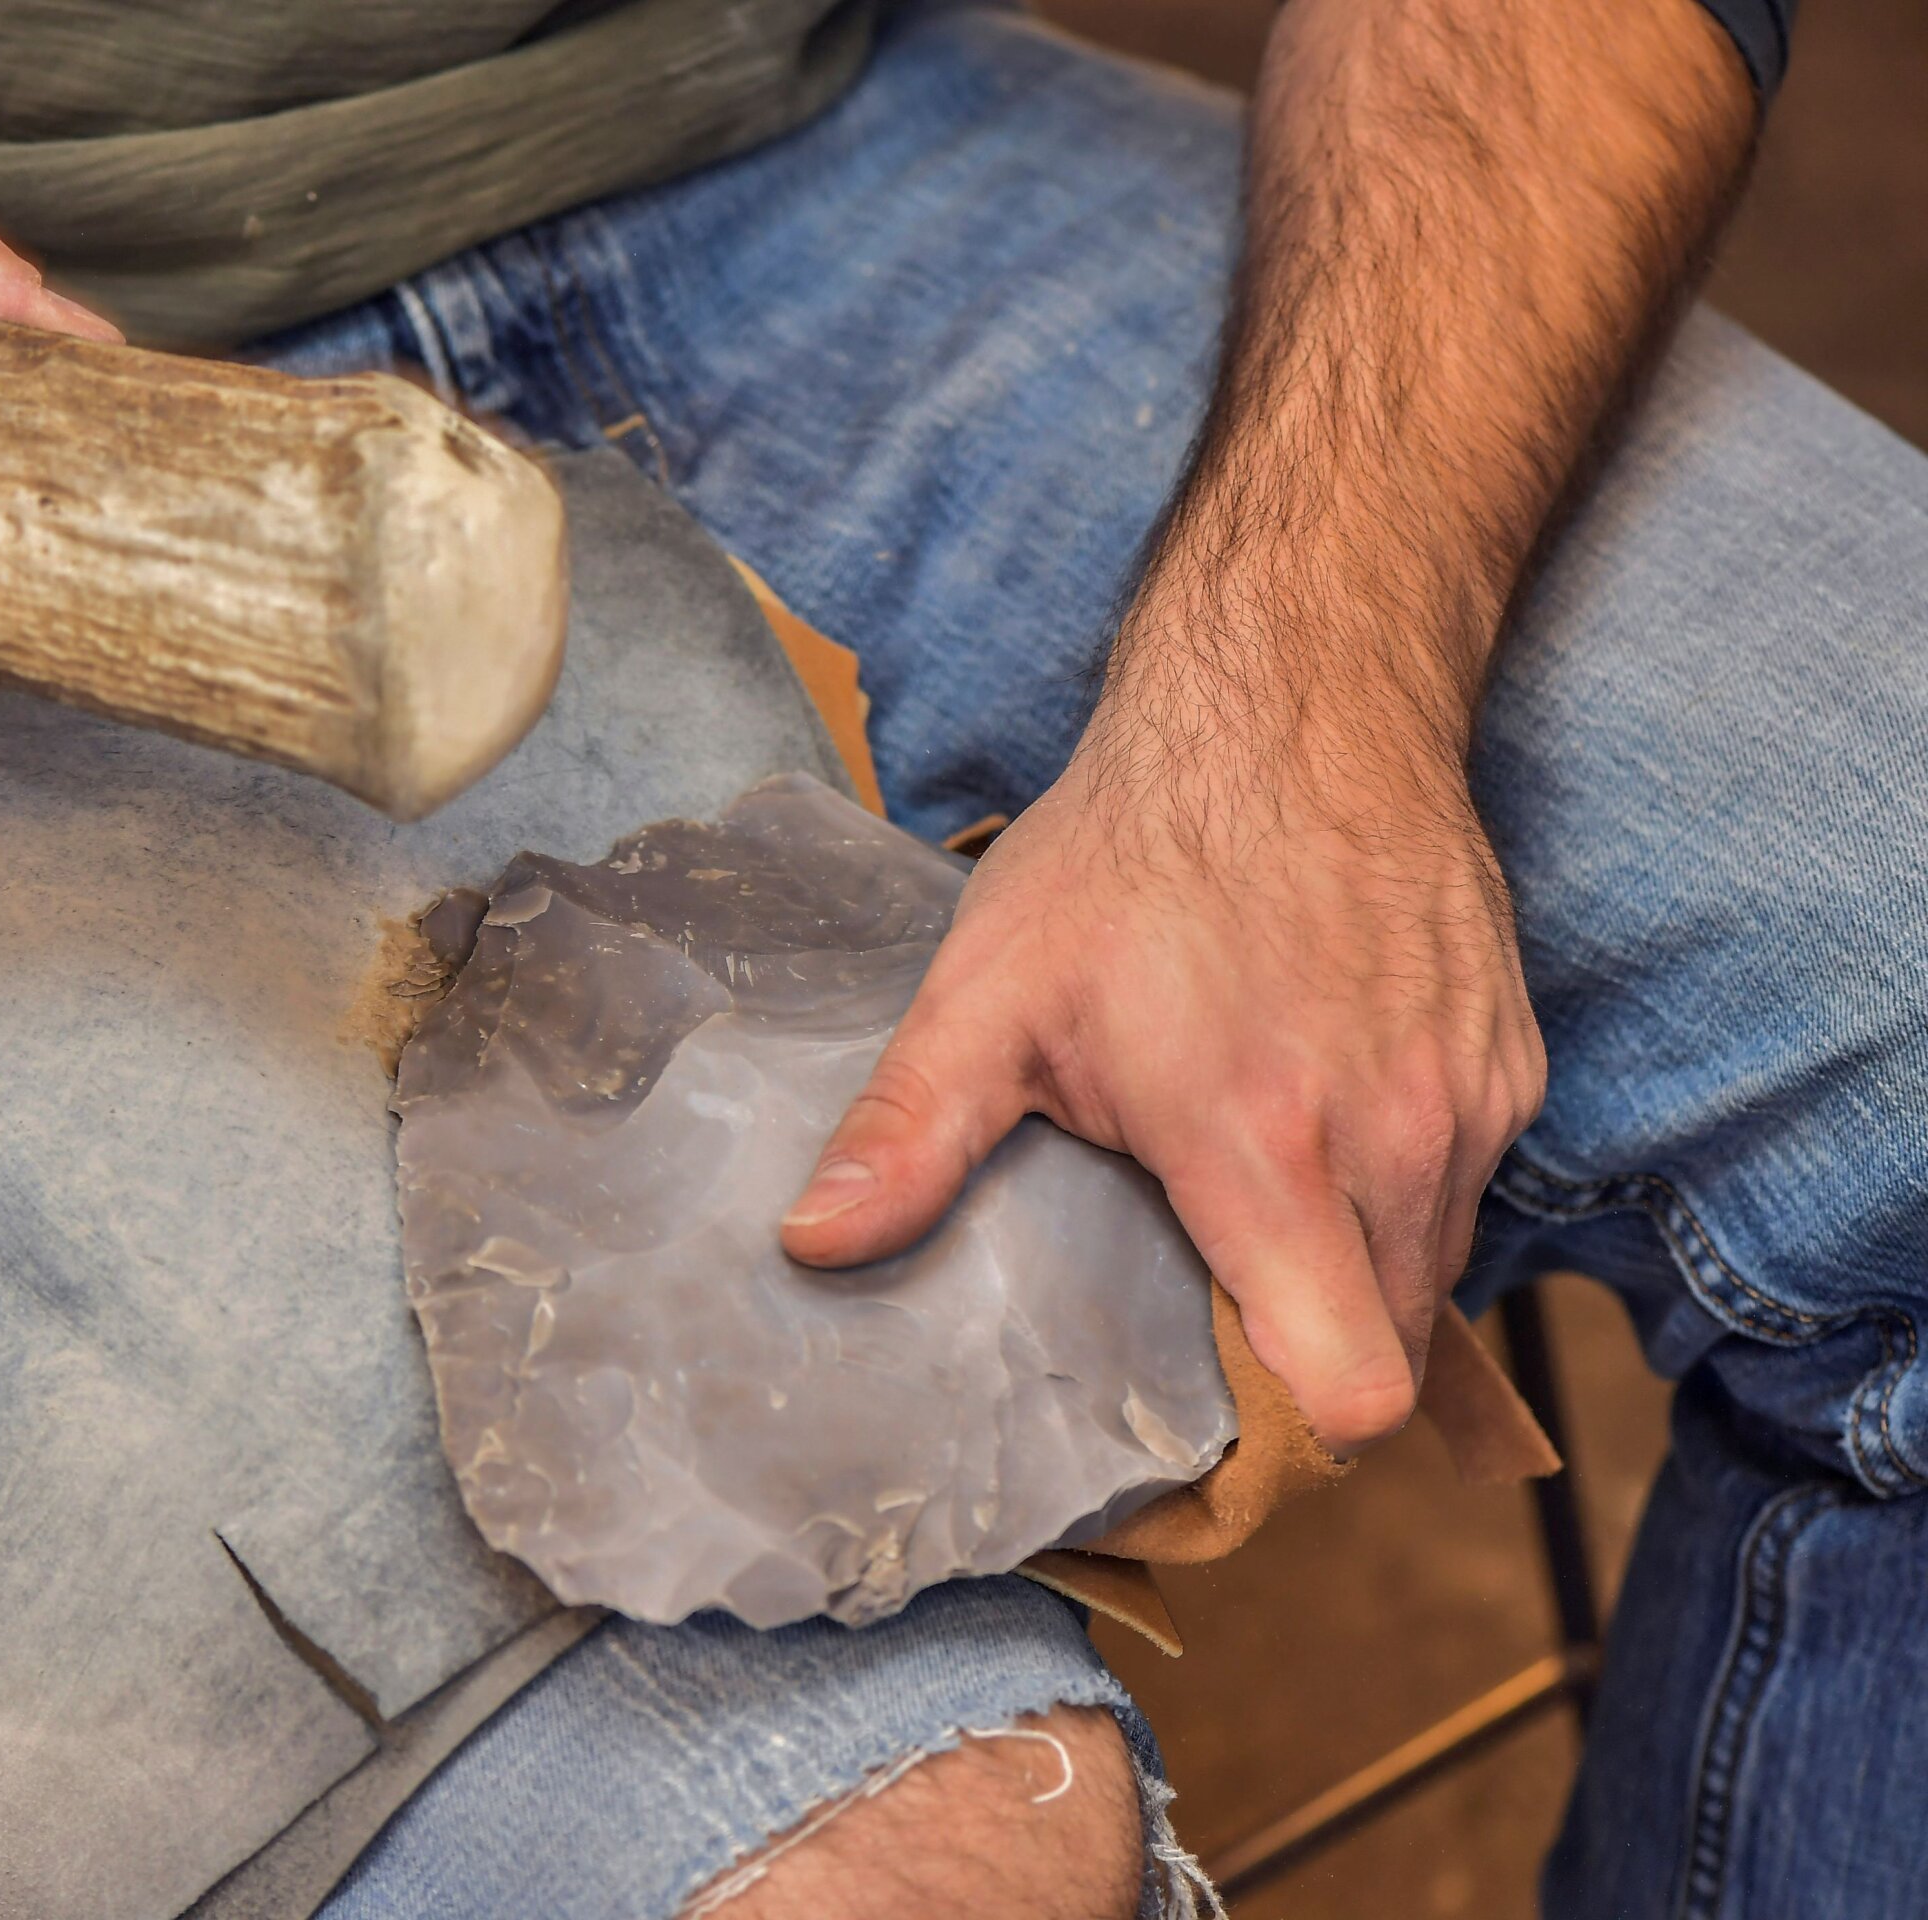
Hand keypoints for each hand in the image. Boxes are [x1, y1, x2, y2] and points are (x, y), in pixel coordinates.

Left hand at [779, 664, 1545, 1452]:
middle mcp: (1394, 1140)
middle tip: (1207, 1289)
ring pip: (1436, 1266)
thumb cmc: (1134, 846)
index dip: (1289, 1423)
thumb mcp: (991, 990)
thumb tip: (811, 1245)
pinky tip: (1318, 1107)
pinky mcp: (1511, 1056)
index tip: (1211, 1388)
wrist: (1295, 697)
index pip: (1351, 1391)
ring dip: (1357, 1263)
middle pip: (1391, 1349)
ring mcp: (1469, 1099)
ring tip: (1255, 1187)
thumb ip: (911, 1133)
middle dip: (1310, 1348)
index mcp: (1264, 1151)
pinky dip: (1405, 1181)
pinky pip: (1469, 1179)